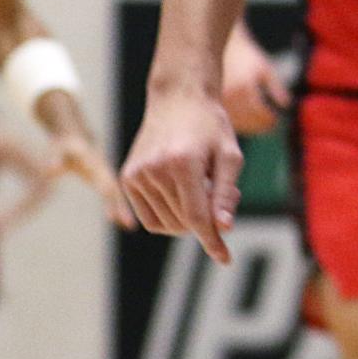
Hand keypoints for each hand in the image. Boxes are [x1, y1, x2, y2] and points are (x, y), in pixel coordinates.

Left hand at [51, 130, 135, 228]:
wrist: (75, 138)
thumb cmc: (64, 145)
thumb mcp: (58, 149)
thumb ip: (54, 159)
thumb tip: (50, 170)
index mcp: (94, 163)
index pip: (102, 179)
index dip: (106, 192)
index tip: (112, 207)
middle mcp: (103, 170)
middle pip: (114, 190)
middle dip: (120, 205)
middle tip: (128, 222)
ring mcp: (105, 176)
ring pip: (116, 195)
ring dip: (123, 209)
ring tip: (130, 226)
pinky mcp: (104, 181)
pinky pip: (113, 196)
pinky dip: (119, 208)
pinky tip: (123, 222)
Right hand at [120, 88, 243, 265]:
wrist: (178, 99)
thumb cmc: (210, 126)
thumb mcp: (230, 155)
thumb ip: (226, 193)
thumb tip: (224, 228)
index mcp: (182, 163)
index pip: (198, 217)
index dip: (212, 241)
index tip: (225, 259)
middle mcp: (155, 170)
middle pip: (183, 223)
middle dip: (205, 221)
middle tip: (217, 193)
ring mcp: (137, 174)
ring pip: (166, 224)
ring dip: (186, 219)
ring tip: (199, 187)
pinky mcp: (127, 177)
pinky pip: (150, 217)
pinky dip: (168, 216)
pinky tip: (181, 194)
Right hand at [221, 28, 289, 134]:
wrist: (216, 46)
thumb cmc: (245, 56)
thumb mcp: (264, 68)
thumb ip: (276, 88)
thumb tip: (287, 105)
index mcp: (245, 90)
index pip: (261, 115)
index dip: (270, 120)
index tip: (276, 120)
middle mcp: (230, 99)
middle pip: (249, 123)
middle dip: (260, 125)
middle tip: (269, 124)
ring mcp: (219, 103)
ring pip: (235, 125)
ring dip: (248, 126)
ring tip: (256, 121)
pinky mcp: (211, 104)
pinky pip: (224, 120)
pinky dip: (235, 122)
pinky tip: (241, 117)